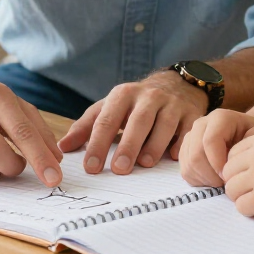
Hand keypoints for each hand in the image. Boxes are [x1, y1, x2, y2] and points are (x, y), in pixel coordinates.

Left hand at [58, 71, 206, 173]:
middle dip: (128, 145)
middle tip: (119, 169)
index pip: (107, 120)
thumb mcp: (110, 107)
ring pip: (164, 124)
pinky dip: (182, 143)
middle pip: (138, 121)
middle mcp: (148, 97)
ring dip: (154, 145)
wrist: (178, 84)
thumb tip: (62, 148)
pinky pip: (187, 129)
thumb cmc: (136, 103)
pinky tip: (174, 158)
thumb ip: (86, 127)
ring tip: (145, 164)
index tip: (91, 167)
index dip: (98, 144)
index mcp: (123, 95)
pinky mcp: (192, 113)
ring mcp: (172, 104)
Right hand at [179, 109, 253, 186]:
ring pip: (189, 164)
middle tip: (227, 183)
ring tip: (222, 181)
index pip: (210, 141)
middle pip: (196, 155)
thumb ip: (248, 149)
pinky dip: (199, 181)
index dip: (218, 163)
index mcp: (220, 118)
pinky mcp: (185, 150)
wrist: (250, 136)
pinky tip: (214, 180)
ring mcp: (191, 137)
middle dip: (211, 175)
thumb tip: (228, 169)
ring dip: (206, 179)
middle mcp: (201, 124)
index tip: (231, 177)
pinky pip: (185, 171)